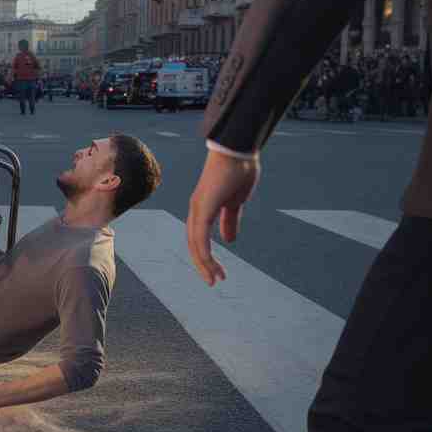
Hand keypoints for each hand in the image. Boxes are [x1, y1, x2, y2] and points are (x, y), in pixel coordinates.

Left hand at [187, 149, 260, 285]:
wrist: (238, 151)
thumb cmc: (238, 171)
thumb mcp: (236, 202)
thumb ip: (230, 220)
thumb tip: (229, 240)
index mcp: (204, 207)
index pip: (199, 237)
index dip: (207, 254)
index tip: (218, 270)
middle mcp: (196, 209)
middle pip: (193, 243)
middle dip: (203, 263)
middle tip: (214, 281)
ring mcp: (197, 208)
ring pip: (194, 243)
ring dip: (204, 264)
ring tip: (214, 279)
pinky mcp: (202, 208)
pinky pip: (200, 237)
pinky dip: (205, 254)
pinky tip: (211, 266)